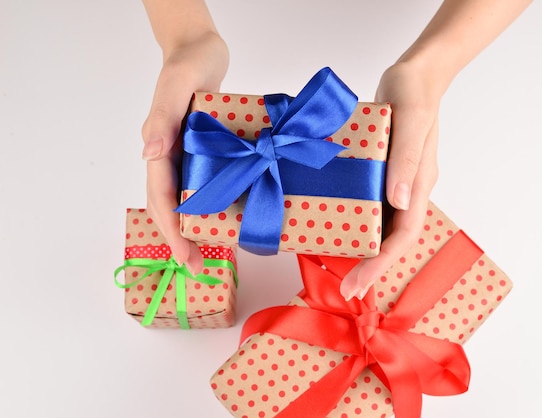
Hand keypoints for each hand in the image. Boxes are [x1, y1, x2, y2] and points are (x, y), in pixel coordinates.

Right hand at [142, 32, 228, 274]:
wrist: (202, 49)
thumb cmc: (189, 63)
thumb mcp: (176, 86)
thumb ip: (161, 119)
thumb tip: (148, 155)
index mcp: (160, 146)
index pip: (161, 197)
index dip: (170, 229)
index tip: (183, 256)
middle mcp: (170, 156)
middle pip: (170, 206)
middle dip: (181, 240)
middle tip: (197, 268)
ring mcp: (187, 155)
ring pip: (185, 199)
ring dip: (195, 228)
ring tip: (211, 255)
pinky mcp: (204, 151)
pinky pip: (204, 183)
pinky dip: (212, 205)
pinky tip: (228, 218)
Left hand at [340, 61, 440, 299]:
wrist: (414, 74)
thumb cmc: (414, 94)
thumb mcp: (411, 122)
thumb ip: (406, 161)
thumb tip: (400, 203)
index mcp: (419, 184)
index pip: (403, 235)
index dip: (382, 264)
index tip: (358, 284)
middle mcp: (407, 189)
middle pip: (392, 238)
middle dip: (371, 266)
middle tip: (346, 290)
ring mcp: (393, 182)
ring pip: (380, 226)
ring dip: (363, 250)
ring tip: (340, 269)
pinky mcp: (380, 171)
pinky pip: (368, 204)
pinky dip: (355, 222)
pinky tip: (335, 227)